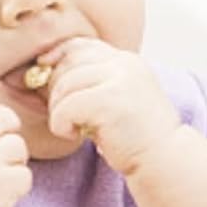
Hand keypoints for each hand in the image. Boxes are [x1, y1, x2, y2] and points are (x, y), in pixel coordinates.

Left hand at [39, 38, 180, 175]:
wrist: (164, 160)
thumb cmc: (136, 138)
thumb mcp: (117, 100)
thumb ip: (93, 83)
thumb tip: (44, 71)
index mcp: (126, 61)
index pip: (81, 45)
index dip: (57, 57)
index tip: (42, 73)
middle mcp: (124, 64)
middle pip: (68, 63)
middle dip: (54, 90)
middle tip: (63, 116)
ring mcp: (119, 79)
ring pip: (63, 85)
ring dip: (57, 110)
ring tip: (71, 128)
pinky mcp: (110, 101)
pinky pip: (66, 107)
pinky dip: (61, 124)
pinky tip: (73, 135)